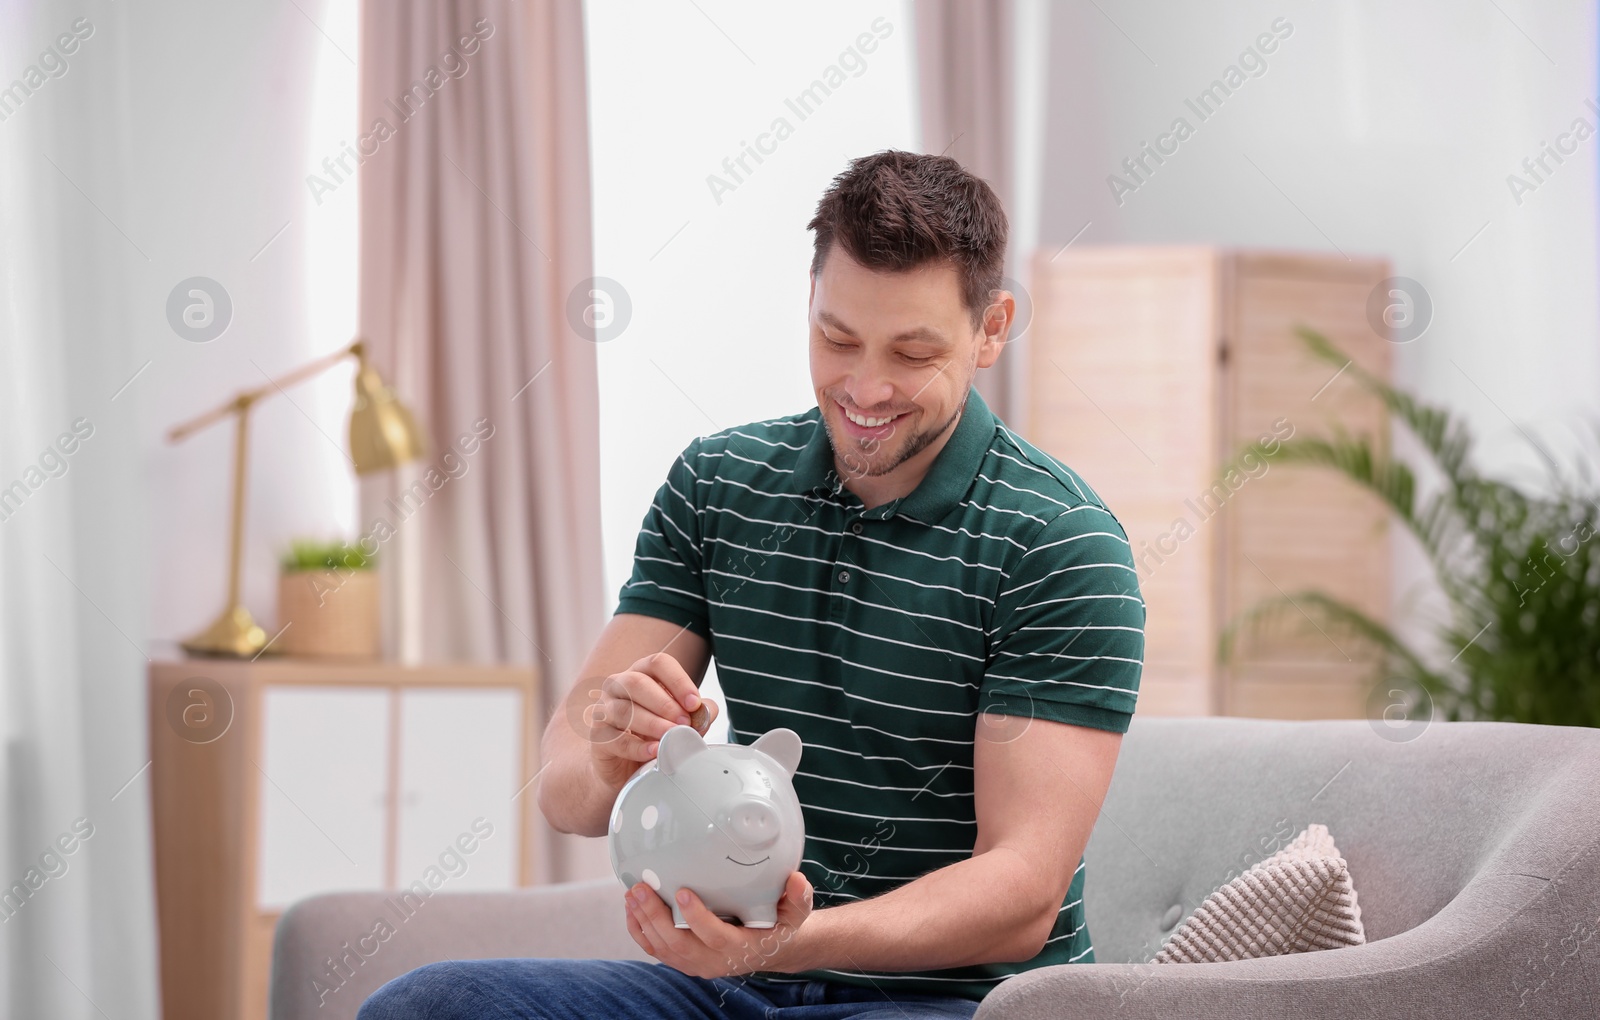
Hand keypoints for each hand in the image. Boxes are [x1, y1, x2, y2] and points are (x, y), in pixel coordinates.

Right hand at [588, 651, 717, 788]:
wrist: (624, 767)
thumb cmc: (653, 734)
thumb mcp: (679, 720)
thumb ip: (697, 713)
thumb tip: (706, 711)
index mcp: (641, 673)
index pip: (658, 663)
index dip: (678, 681)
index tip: (695, 703)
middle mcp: (618, 685)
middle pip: (636, 683)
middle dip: (664, 703)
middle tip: (684, 722)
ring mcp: (603, 709)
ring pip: (623, 710)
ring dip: (651, 724)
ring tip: (671, 737)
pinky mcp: (597, 736)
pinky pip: (615, 739)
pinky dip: (637, 747)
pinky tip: (654, 751)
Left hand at [623, 871, 813, 978]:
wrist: (771, 948)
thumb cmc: (782, 924)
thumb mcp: (797, 911)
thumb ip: (798, 896)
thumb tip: (796, 878)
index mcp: (741, 948)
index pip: (715, 936)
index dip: (697, 917)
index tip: (682, 891)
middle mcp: (715, 961)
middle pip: (679, 944)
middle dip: (656, 916)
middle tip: (641, 888)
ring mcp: (697, 964)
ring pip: (663, 949)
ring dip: (643, 922)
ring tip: (631, 894)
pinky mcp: (685, 961)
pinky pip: (657, 951)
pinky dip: (640, 932)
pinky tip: (631, 909)